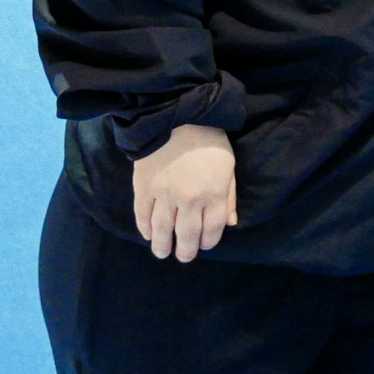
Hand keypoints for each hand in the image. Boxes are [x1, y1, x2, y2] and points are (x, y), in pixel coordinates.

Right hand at [132, 124, 237, 260]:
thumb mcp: (229, 167)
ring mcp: (165, 194)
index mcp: (214, 194)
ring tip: (163, 253)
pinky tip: (149, 235)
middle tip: (184, 257)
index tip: (204, 246)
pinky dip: (145, 228)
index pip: (212, 230)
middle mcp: (190, 199)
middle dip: (186, 251)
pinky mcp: (144, 187)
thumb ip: (230, 197)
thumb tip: (230, 223)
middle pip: (187, 235)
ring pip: (162, 230)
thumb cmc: (210, 141)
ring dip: (163, 246)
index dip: (208, 242)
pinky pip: (142, 215)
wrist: (179, 117)